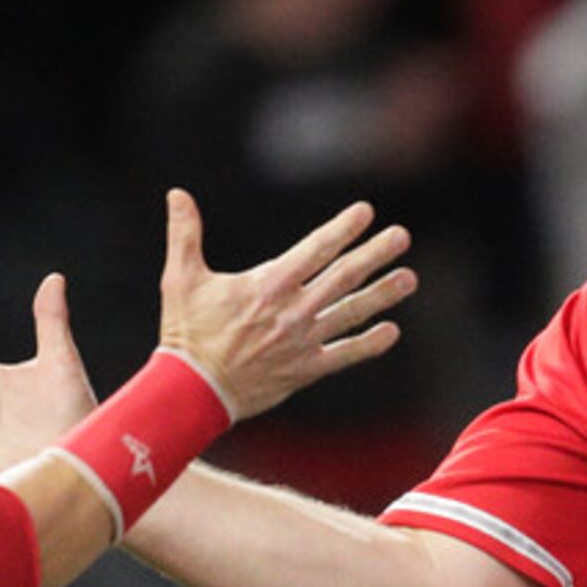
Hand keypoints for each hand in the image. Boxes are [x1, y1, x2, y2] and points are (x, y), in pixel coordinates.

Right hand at [157, 190, 412, 420]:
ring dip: (382, 294)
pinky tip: (391, 331)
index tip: (366, 212)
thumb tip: (177, 194)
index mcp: (268, 285)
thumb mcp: (181, 279)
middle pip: (344, 277)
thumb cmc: (186, 334)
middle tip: (402, 236)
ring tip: (409, 278)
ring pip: (351, 314)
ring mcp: (303, 342)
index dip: (343, 229)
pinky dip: (369, 344)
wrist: (192, 392)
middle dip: (375, 254)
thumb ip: (184, 234)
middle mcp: (293, 311)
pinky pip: (344, 355)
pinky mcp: (304, 369)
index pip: (316, 249)